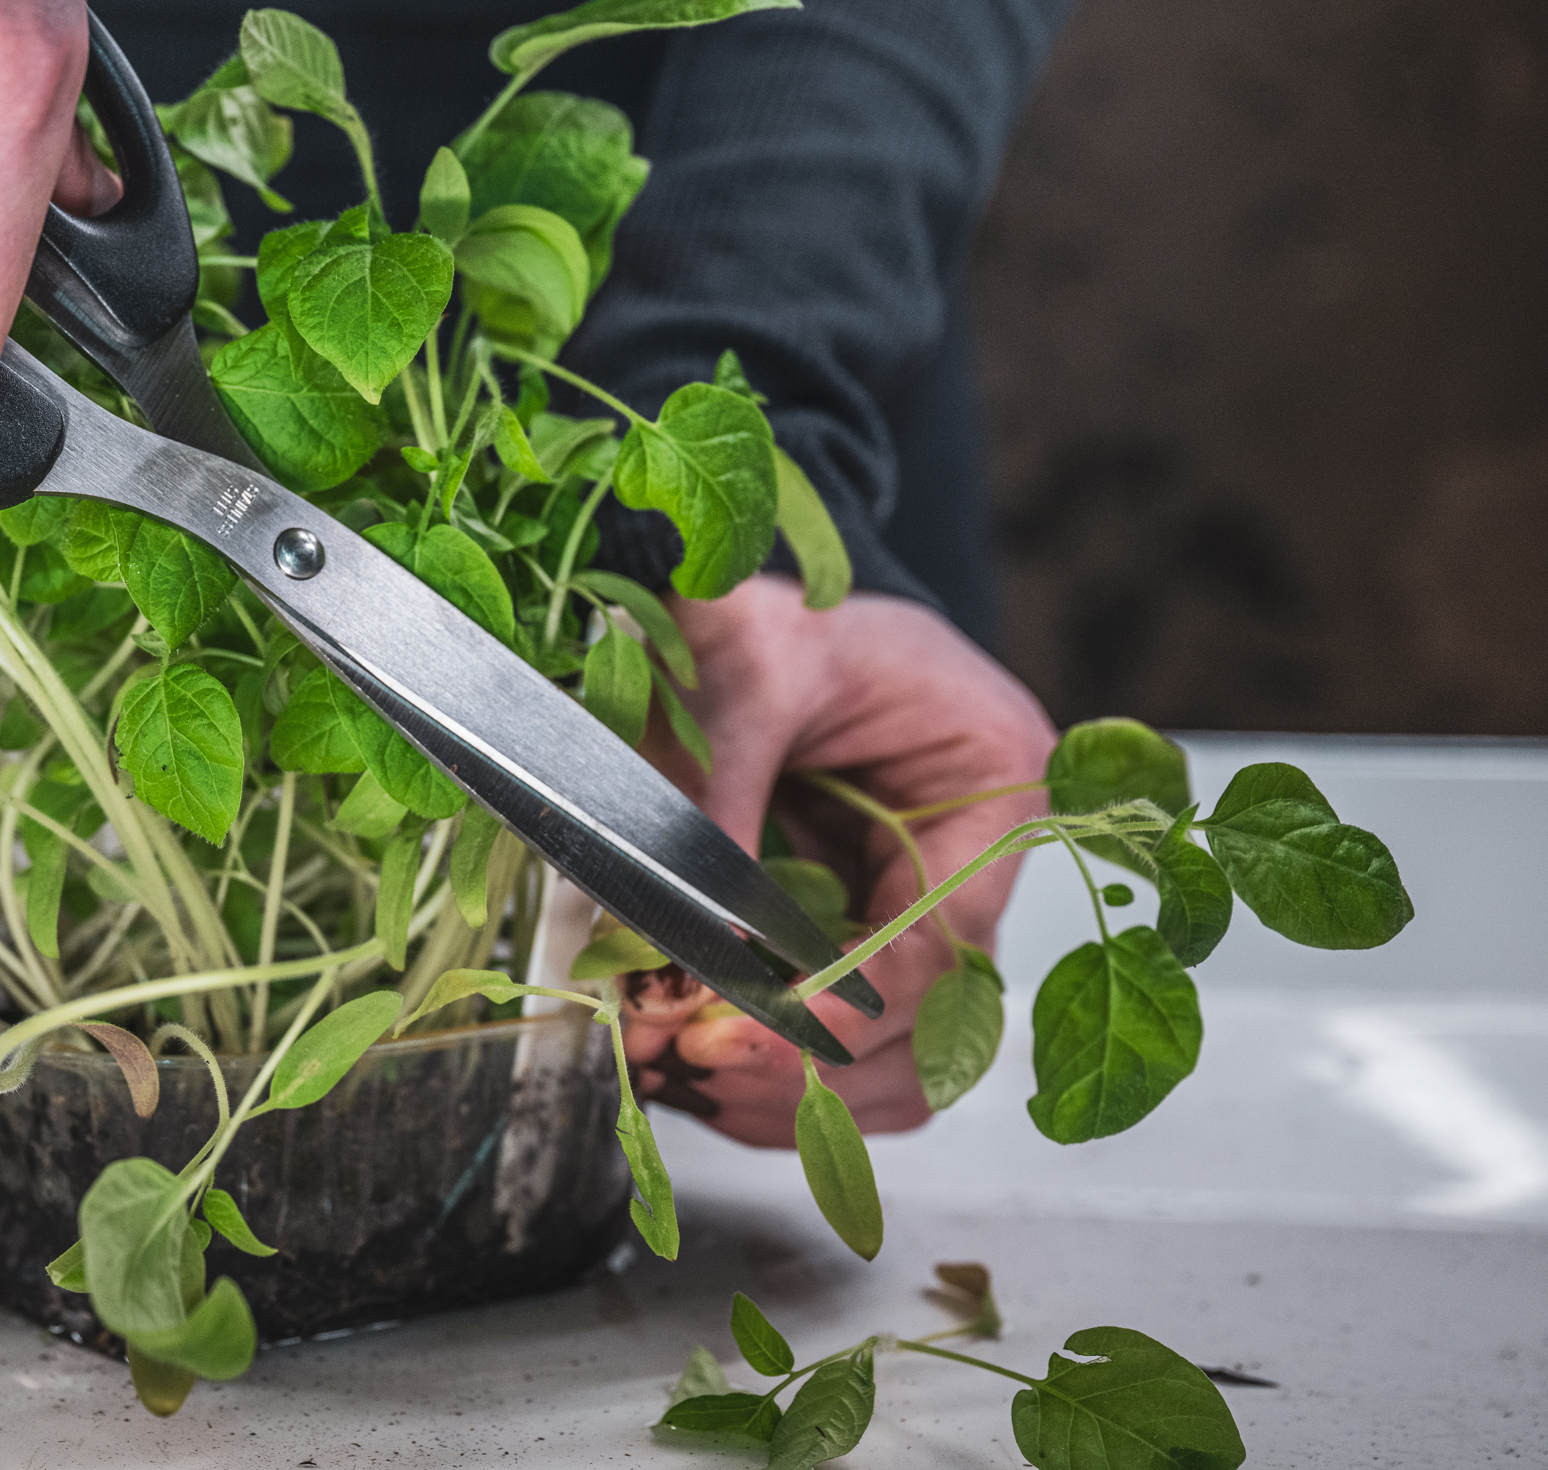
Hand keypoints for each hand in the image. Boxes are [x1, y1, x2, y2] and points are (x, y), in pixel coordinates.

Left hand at [621, 573, 1055, 1147]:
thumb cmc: (763, 603)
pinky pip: (839, 1036)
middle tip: (699, 1068)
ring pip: (897, 1057)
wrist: (740, 588)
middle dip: (816, 1066)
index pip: (945, 940)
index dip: (849, 1007)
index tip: (749, 1035)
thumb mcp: (741, 671)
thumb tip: (692, 942)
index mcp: (993, 778)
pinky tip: (693, 1072)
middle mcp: (975, 857)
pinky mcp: (859, 928)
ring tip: (686, 1081)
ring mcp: (920, 901)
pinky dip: (772, 1070)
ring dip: (798, 1092)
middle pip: (936, 1022)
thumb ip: (717, 799)